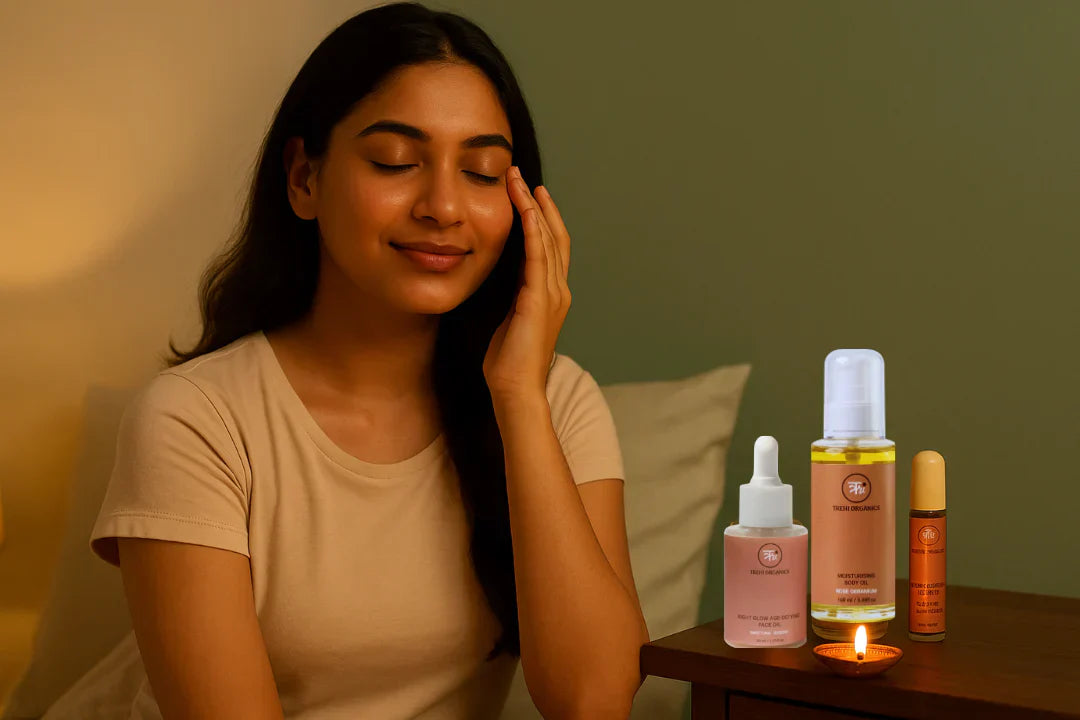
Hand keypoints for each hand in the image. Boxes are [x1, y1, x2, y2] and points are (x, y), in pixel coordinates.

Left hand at [483, 165, 571, 406]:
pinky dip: (534, 230)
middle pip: (554, 235)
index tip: (526, 193)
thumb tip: (499, 278)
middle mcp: (558, 290)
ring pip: (548, 239)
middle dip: (537, 203)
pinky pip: (539, 257)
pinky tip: (526, 210)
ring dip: (533, 208)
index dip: (541, 217)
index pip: (550, 246)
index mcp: (551, 294)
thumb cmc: (508, 361)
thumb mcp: (509, 318)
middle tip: (520, 175)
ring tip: (518, 182)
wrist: (515, 389)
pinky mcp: (539, 300)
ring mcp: (552, 294)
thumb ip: (511, 296)